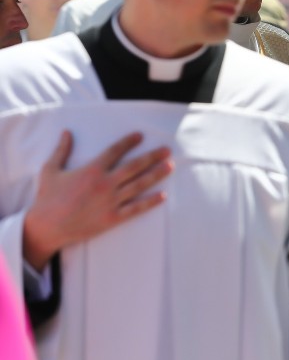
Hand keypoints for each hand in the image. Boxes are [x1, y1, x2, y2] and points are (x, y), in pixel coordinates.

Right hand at [23, 131, 172, 269]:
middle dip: (152, 156)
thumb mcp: (50, 171)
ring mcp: (110, 201)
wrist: (46, 228)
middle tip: (167, 149)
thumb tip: (67, 132)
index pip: (115, 151)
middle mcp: (105, 184)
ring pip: (139, 185)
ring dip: (156, 174)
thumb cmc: (47, 198)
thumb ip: (61, 150)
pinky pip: (136, 208)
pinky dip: (150, 202)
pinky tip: (163, 196)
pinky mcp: (112, 218)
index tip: (140, 136)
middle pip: (134, 166)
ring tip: (170, 166)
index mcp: (92, 170)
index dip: (129, 142)